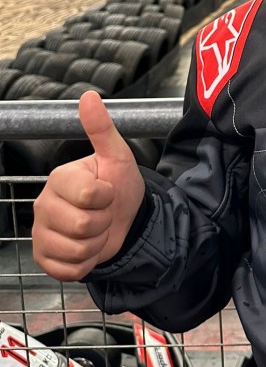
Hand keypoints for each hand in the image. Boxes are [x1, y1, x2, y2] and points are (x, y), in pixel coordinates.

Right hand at [32, 91, 145, 281]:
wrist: (125, 221)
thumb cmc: (118, 187)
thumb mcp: (117, 156)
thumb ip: (102, 129)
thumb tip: (89, 96)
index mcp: (60, 178)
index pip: (88, 195)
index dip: (106, 197)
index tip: (107, 192)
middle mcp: (43, 205)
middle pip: (82, 225)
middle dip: (103, 222)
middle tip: (103, 213)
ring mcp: (41, 233)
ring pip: (76, 250)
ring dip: (96, 244)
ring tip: (96, 230)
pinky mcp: (44, 258)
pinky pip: (68, 270)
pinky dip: (86, 263)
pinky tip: (87, 247)